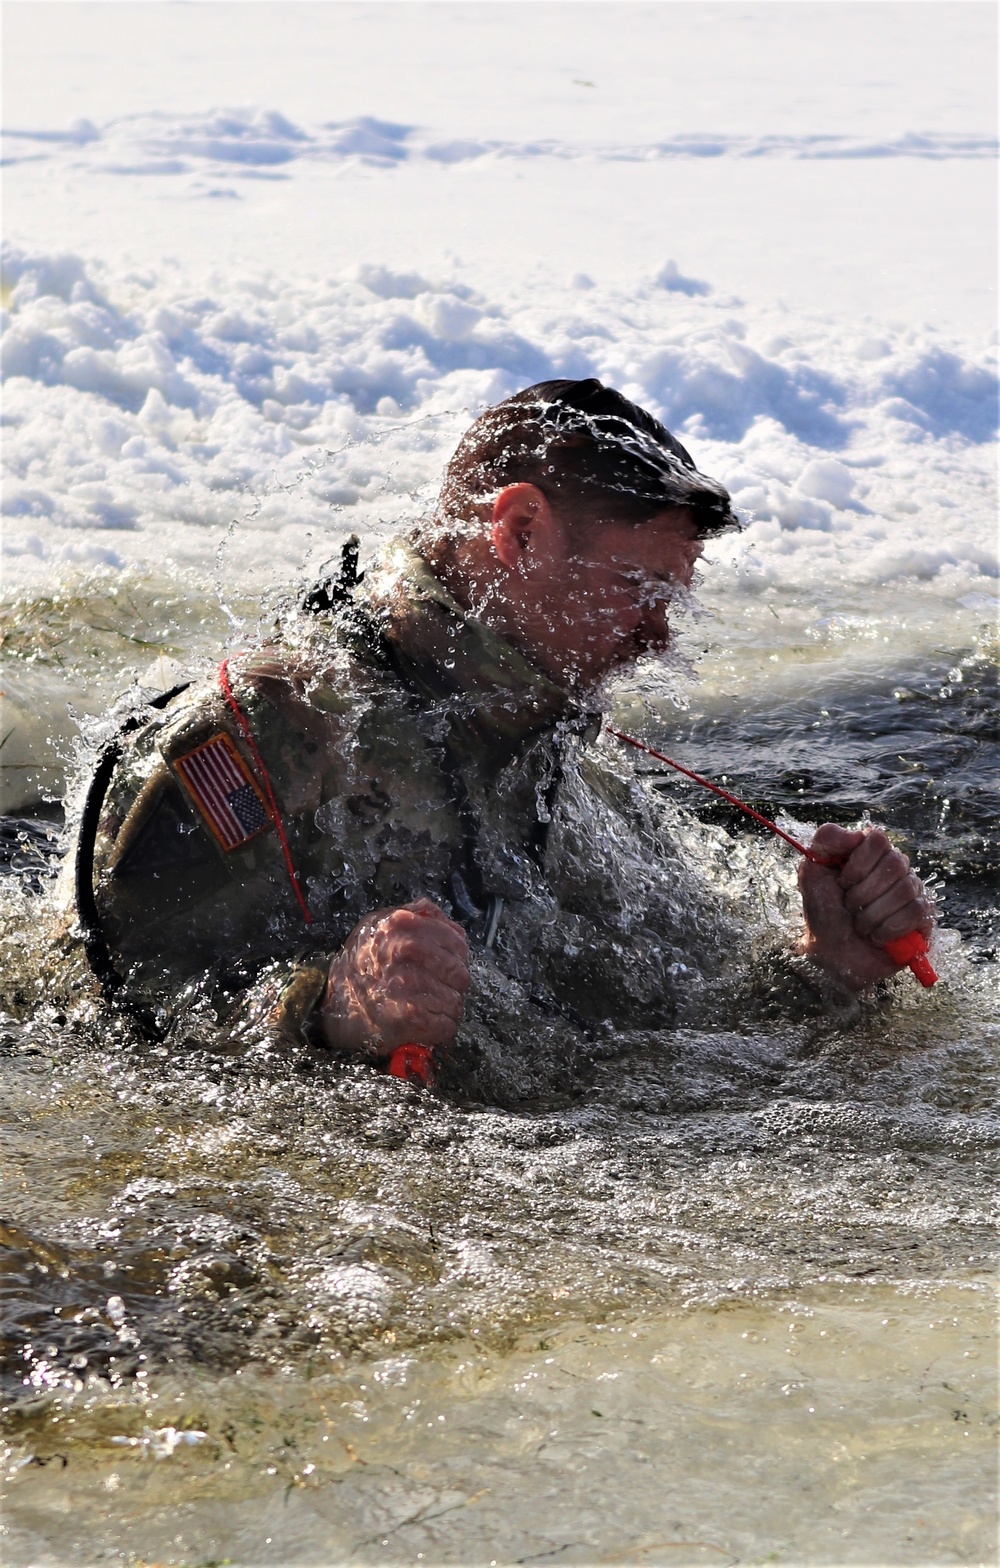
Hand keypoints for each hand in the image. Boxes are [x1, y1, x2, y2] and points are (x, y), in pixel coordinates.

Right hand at [320, 897, 469, 1056]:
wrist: (330, 1005)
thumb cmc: (358, 965)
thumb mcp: (378, 925)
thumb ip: (414, 915)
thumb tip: (443, 917)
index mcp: (402, 925)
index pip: (457, 942)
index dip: (456, 958)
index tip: (447, 967)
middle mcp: (406, 951)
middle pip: (459, 974)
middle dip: (453, 987)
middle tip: (438, 992)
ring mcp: (407, 984)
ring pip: (455, 1002)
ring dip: (446, 1010)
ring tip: (428, 1009)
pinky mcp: (408, 1017)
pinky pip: (445, 1025)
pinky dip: (441, 1029)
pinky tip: (427, 1025)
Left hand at [797, 824, 933, 991]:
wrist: (831, 953)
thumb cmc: (824, 911)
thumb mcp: (812, 871)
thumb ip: (827, 839)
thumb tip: (857, 834)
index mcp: (872, 854)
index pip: (878, 839)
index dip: (858, 863)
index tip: (842, 882)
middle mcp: (897, 868)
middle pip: (895, 863)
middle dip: (863, 892)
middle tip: (850, 907)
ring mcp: (914, 892)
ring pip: (905, 889)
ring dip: (872, 914)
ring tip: (860, 925)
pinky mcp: (924, 918)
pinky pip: (916, 912)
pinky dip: (888, 928)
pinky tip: (876, 936)